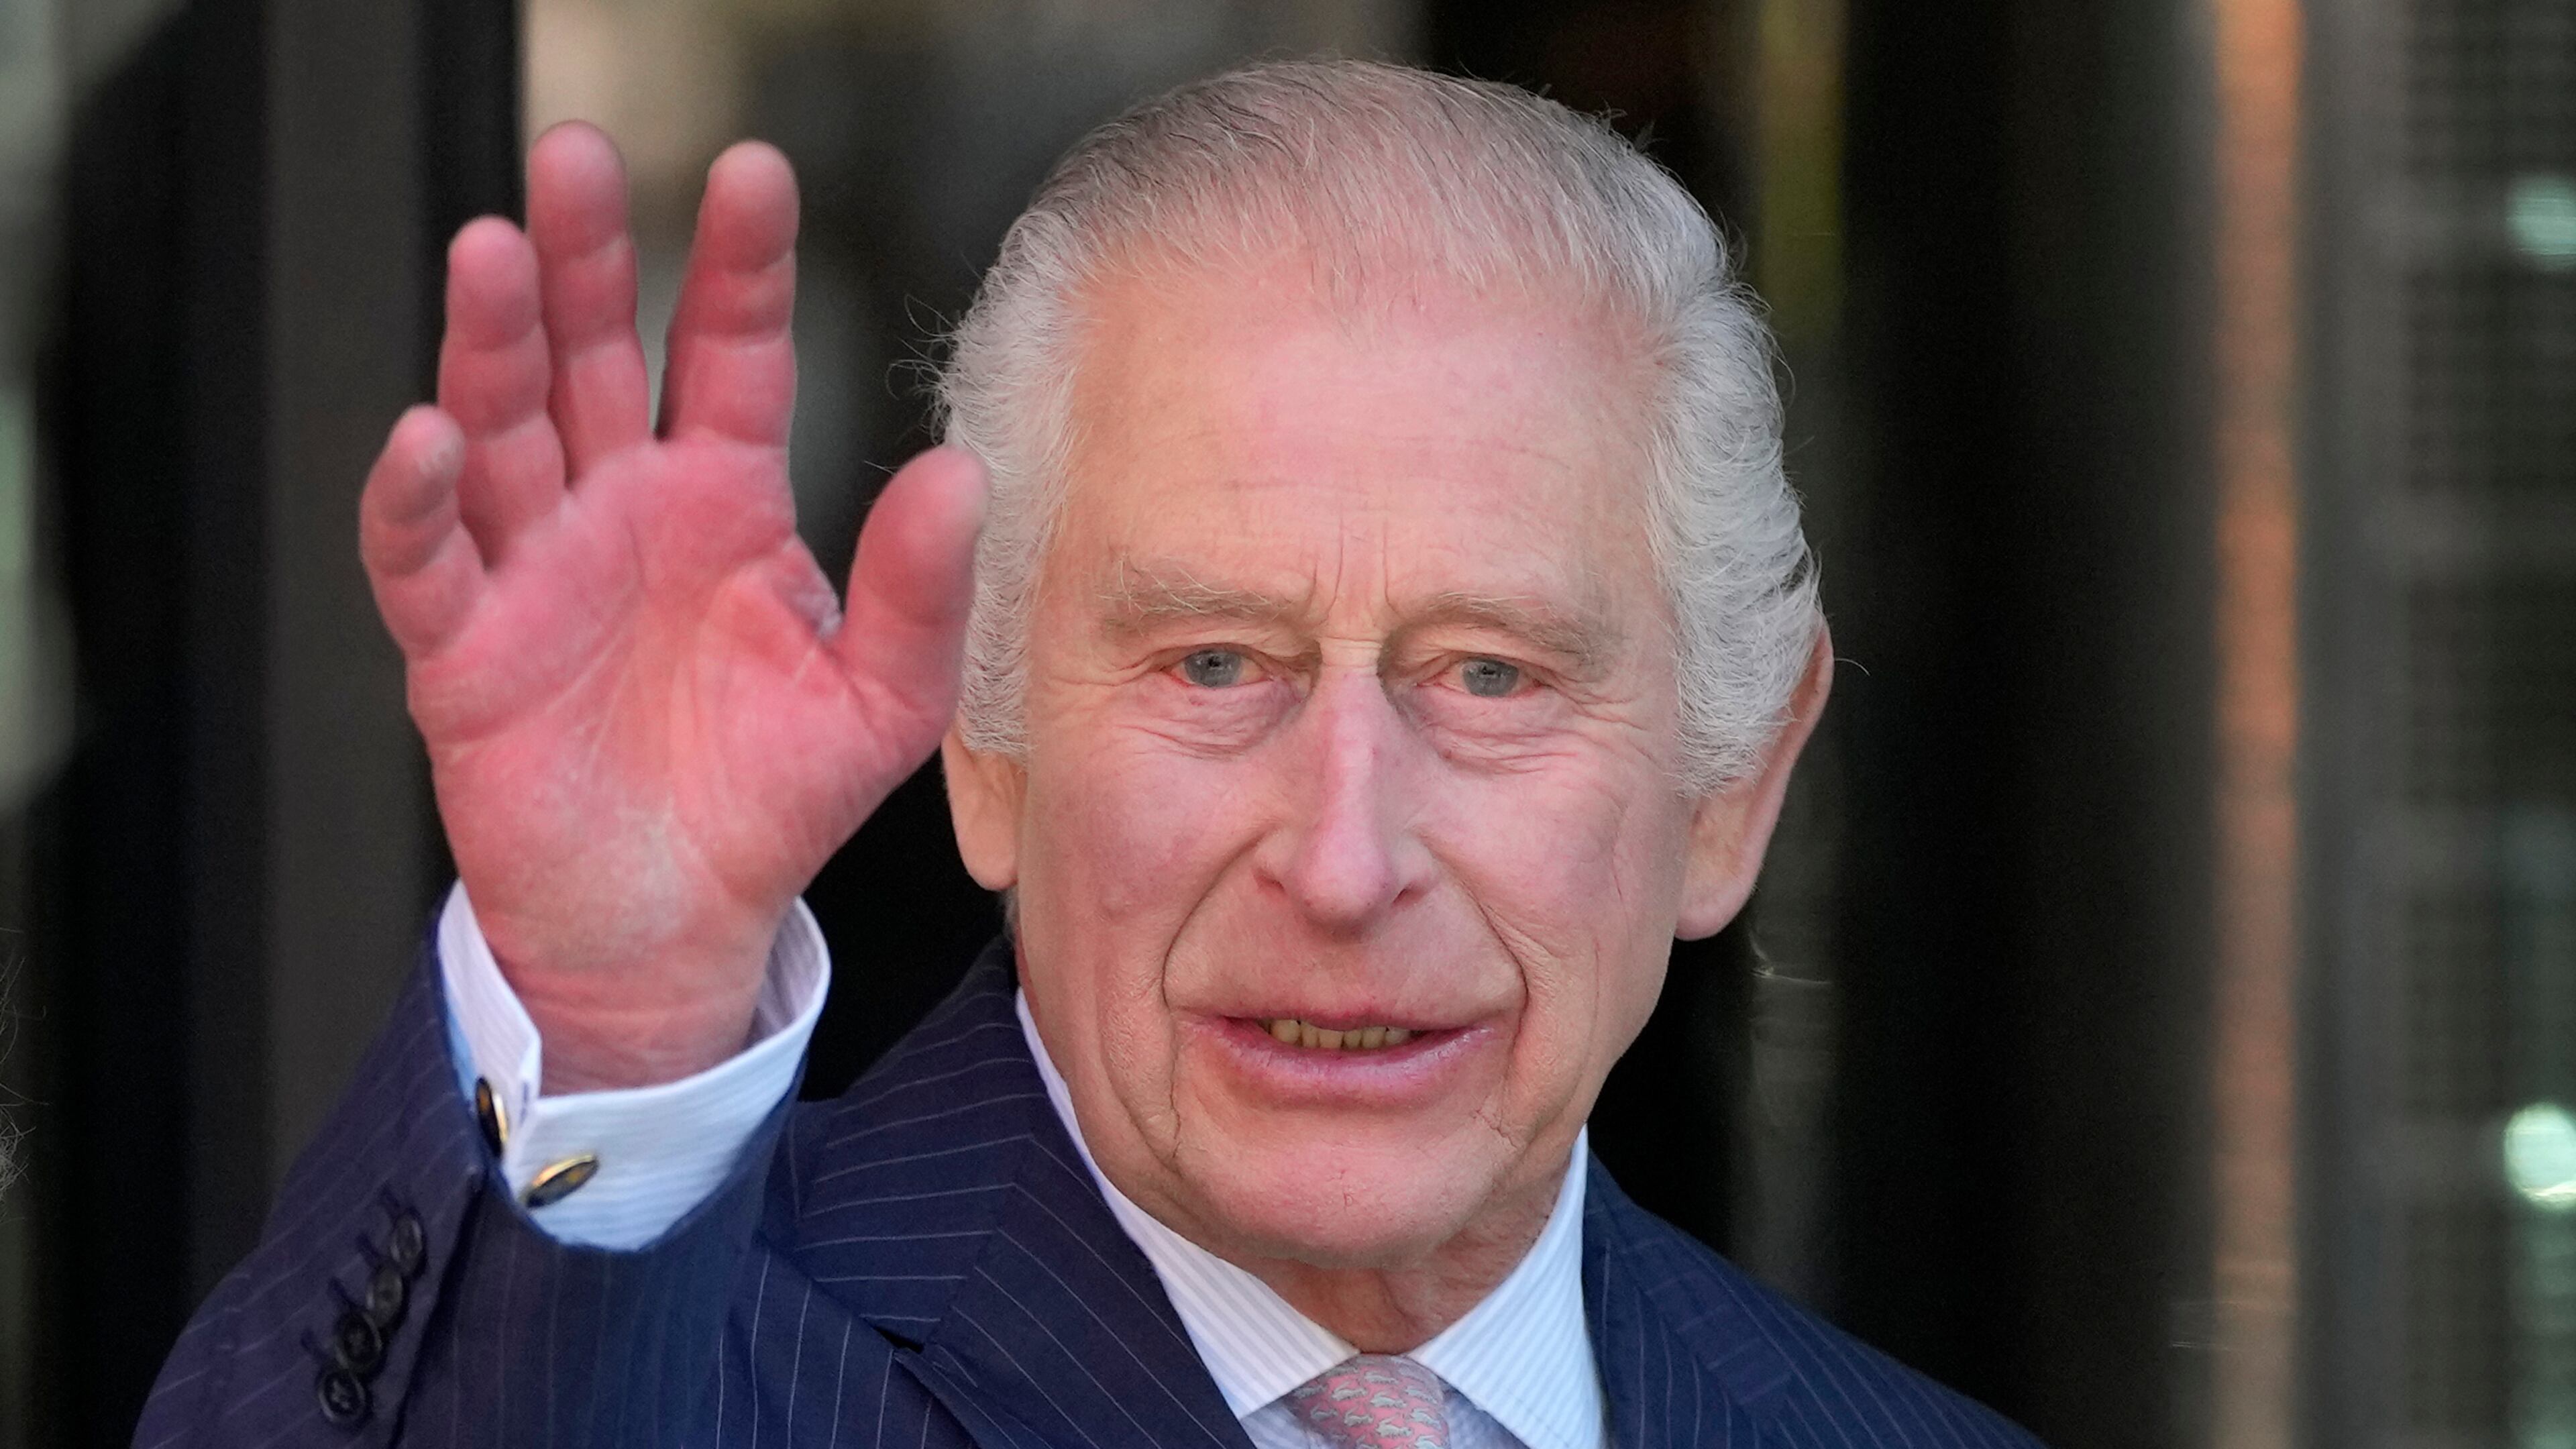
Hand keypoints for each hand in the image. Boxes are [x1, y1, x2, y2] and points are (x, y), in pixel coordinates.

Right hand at [359, 125, 984, 1090]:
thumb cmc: (773, 797)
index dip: (737, 265)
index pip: (728, 350)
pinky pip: (429, 559)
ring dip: (493, 343)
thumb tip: (961, 475)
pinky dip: (418, 500)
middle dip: (586, 256)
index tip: (754, 172)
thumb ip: (920, 593)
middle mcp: (621, 504)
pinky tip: (427, 437)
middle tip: (580, 159)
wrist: (678, 923)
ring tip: (496, 253)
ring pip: (502, 427)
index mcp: (724, 494)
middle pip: (593, 353)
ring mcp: (535, 566)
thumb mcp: (881, 701)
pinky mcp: (464, 648)